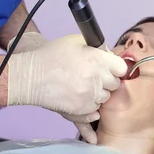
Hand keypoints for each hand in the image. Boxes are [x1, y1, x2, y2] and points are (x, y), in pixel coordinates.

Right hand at [7, 34, 126, 126]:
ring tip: (81, 88)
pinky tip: (81, 102)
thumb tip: (109, 54)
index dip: (116, 68)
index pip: (122, 68)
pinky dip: (89, 108)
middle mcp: (98, 78)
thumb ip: (97, 47)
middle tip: (92, 77)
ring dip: (98, 95)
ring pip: (105, 99)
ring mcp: (91, 96)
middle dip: (107, 81)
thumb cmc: (51, 56)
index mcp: (98, 59)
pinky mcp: (82, 110)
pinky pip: (94, 112)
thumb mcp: (76, 41)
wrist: (31, 77)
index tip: (109, 69)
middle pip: (115, 84)